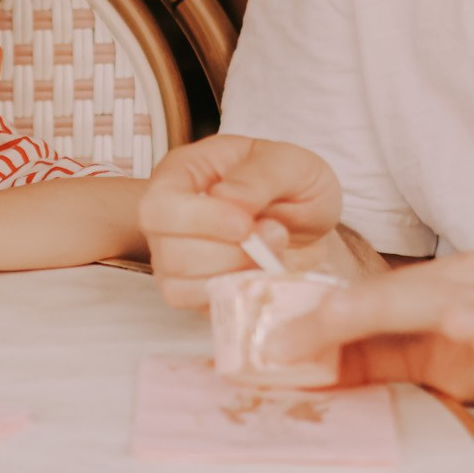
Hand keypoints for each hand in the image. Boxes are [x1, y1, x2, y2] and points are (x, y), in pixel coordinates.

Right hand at [140, 135, 342, 308]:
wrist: (313, 222)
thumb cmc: (293, 185)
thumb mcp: (289, 164)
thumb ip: (257, 176)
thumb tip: (224, 198)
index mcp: (182, 174)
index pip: (160, 206)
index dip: (199, 221)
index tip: (246, 224)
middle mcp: (169, 218)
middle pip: (168, 250)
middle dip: (227, 252)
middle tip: (274, 234)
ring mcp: (177, 258)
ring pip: (178, 285)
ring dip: (233, 275)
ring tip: (270, 255)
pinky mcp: (195, 291)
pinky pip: (197, 308)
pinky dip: (233, 297)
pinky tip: (260, 275)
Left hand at [270, 251, 473, 448]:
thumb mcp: (436, 353)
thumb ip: (377, 355)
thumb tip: (307, 362)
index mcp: (449, 282)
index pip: (379, 296)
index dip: (329, 317)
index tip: (282, 343)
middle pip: (427, 294)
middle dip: (376, 308)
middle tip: (332, 318)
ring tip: (454, 323)